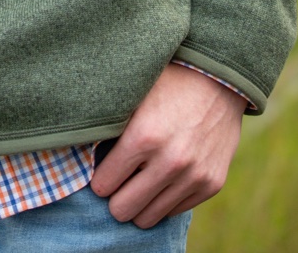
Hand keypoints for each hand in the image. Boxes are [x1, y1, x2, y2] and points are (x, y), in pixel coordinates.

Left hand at [90, 63, 245, 227]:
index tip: (101, 170)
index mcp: (143, 136)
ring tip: (138, 182)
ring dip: (140, 202)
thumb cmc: (167, 82)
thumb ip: (109, 125)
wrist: (219, 79)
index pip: (103, 185)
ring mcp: (194, 176)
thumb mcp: (132, 95)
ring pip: (149, 217)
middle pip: (123, 209)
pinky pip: (175, 211)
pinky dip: (164, 198)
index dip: (99, 179)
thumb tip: (78, 149)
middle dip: (115, 197)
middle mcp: (170, 161)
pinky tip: (162, 177)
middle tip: (117, 181)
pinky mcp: (212, 184)